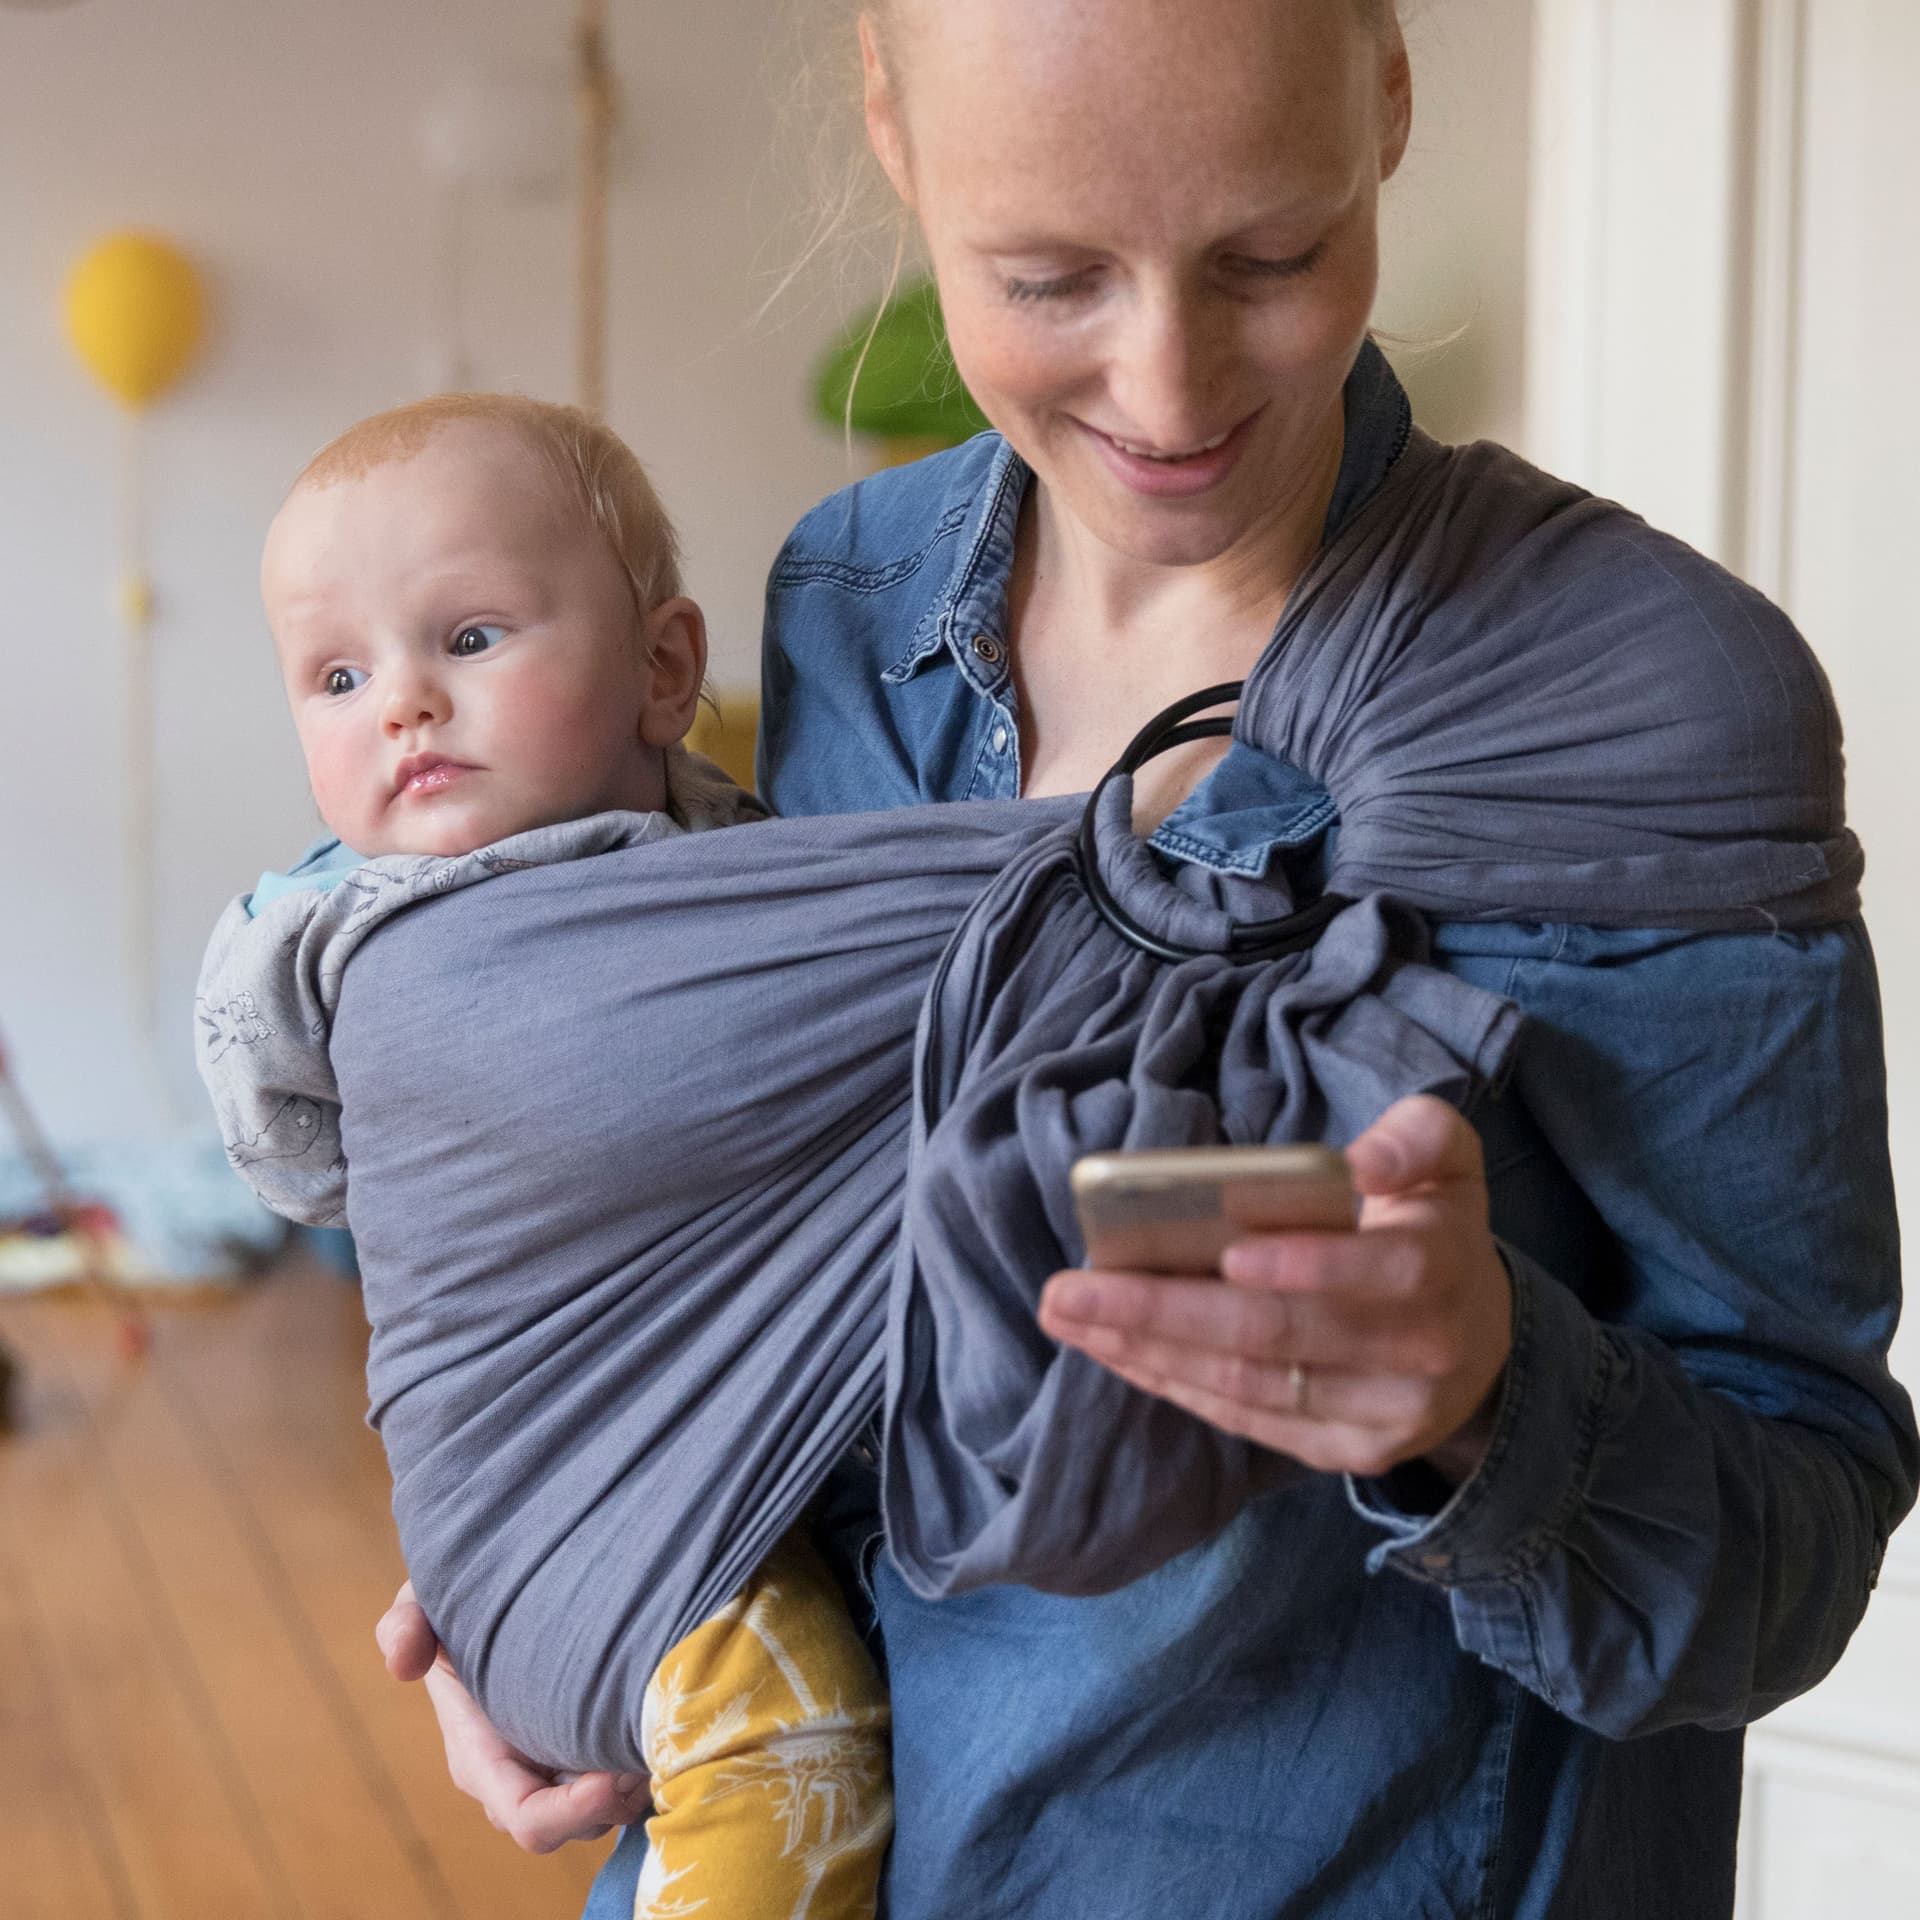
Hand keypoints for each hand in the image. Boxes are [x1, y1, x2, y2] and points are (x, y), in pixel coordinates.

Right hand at [375, 1581, 652, 1851]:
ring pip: (607, 1808)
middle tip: (656, 1751)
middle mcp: (520, 1775)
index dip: (571, 1811)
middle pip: (575, 1825)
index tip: (613, 1776)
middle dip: (616, 1801)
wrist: (496, 1590)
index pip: (526, 1817)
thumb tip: (402, 1663)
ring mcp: (558, 1766)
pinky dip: (647, 1762)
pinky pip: (623, 1781)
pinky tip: (671, 1723)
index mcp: (481, 1757)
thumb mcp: (424, 1601)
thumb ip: (405, 1624)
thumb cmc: (459, 1600)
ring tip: (669, 1733)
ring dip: (638, 1784)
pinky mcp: (588, 1749)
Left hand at [1038, 1095, 1511, 1482]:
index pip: (1381, 1271)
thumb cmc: (1434, 1225)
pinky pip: (1250, 1420)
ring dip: (1148, 1351)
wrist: (1480, 1336)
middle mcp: (1421, 1353)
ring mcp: (1385, 1415)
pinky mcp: (1350, 1452)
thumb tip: (1362, 1163)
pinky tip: (1118, 1354)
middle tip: (1070, 1289)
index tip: (1227, 1253)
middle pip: (1280, 1336)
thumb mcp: (1446, 1159)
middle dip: (1164, 1310)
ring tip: (1070, 1317)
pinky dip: (1176, 1385)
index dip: (1306, 1265)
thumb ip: (1415, 1138)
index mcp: (1444, 1267)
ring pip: (1251, 1384)